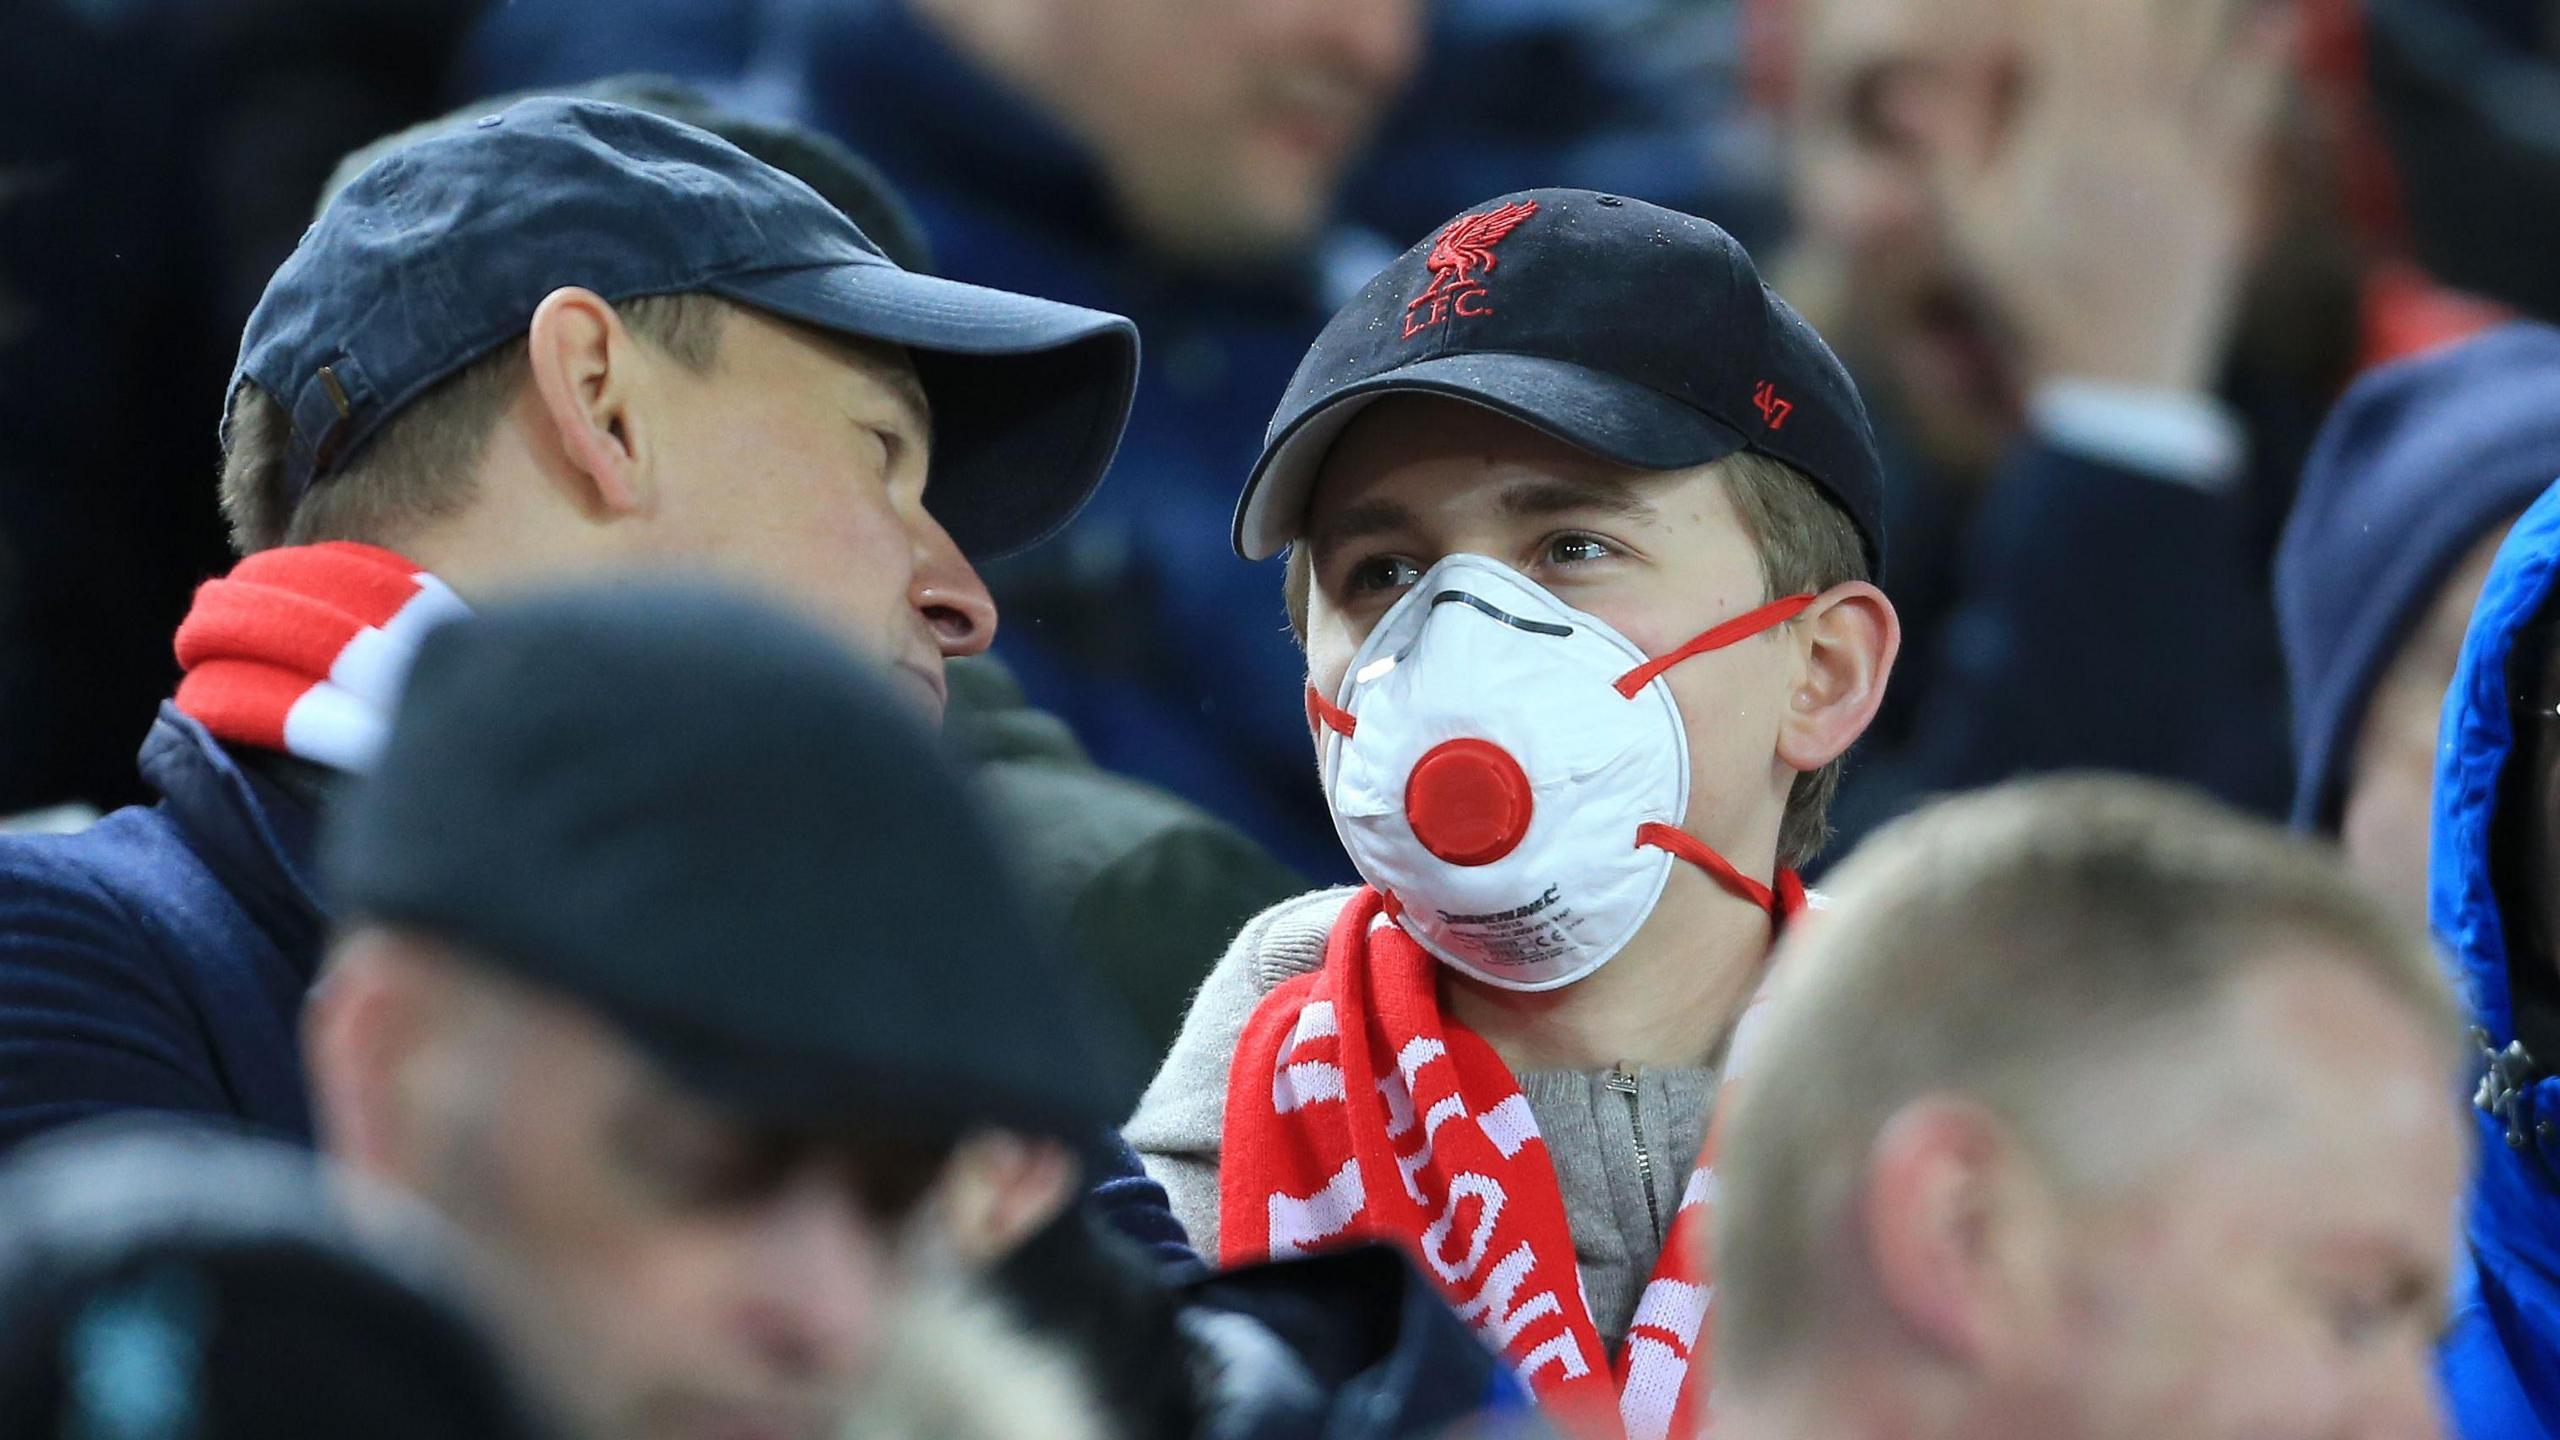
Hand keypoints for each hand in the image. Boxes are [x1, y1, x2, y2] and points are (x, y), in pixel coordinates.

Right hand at [1909, 0, 2295, 393]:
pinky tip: (2283, 18)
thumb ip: (1944, 149)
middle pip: (2136, 16)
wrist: (2114, 379)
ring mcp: (2183, 156)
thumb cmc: (2027, 306)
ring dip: (2196, 8)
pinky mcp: (2217, 186)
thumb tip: (1899, 93)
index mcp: (2066, 133)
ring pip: (2199, 49)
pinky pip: (2249, 109)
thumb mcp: (1968, 232)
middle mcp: (2132, 130)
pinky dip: (2266, 58)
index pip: (2065, 20)